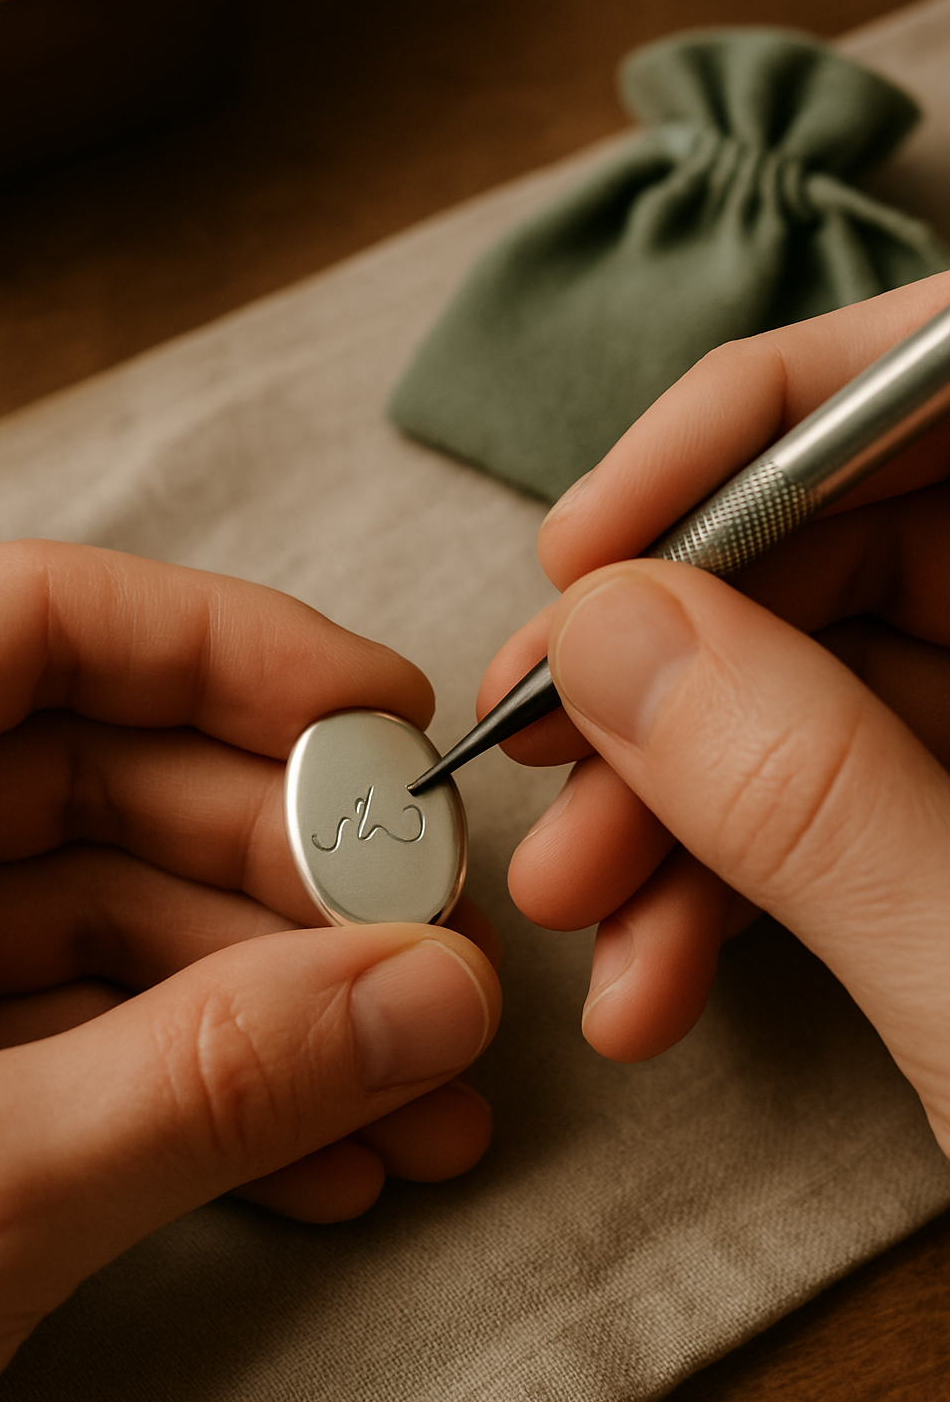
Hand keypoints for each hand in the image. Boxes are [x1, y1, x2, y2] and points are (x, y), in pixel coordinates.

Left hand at [0, 542, 499, 1401]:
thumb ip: (208, 1083)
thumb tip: (431, 993)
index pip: (27, 628)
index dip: (226, 649)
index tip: (384, 720)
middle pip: (101, 778)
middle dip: (290, 872)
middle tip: (431, 949)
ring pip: (114, 921)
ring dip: (282, 1006)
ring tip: (419, 1089)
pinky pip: (85, 1035)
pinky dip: (211, 1090)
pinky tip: (329, 1160)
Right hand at [483, 270, 949, 1143]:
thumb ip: (815, 798)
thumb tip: (612, 635)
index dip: (760, 426)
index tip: (590, 539)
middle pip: (863, 539)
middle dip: (673, 653)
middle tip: (539, 738)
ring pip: (823, 684)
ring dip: (673, 792)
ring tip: (577, 902)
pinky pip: (837, 801)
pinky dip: (727, 879)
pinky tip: (653, 975)